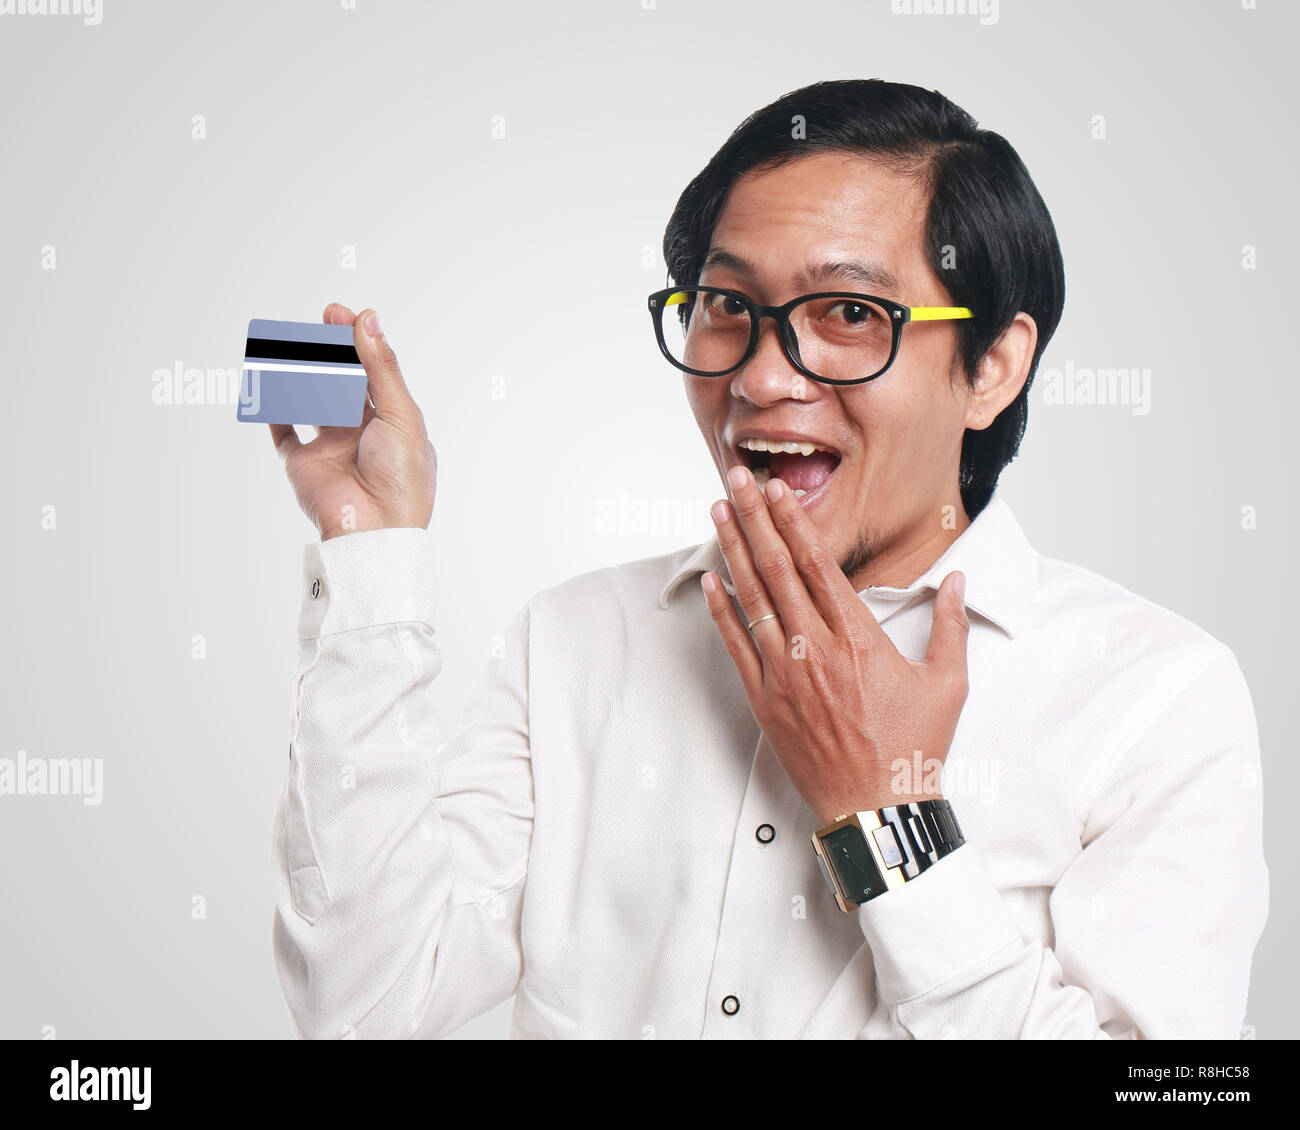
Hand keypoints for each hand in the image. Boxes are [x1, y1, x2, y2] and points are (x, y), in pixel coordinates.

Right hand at [269, 304, 435, 540]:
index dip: (359, 342)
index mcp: (394, 423)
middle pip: (342, 382)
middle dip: (331, 352)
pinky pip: (283, 431)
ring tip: (291, 345)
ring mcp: (331, 447)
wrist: (375, 529)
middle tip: (319, 324)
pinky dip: (273, 406)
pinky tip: (268, 379)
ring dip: (301, 373)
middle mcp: (363, 434)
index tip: (341, 314)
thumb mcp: (401, 414)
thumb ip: (381, 368)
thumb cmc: (401, 477)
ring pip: (311, 400)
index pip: (374, 373)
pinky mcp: (303, 463)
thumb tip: (368, 319)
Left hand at [700, 466, 969, 825]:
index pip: (819, 563)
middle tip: (737, 479)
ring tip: (719, 512)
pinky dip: (721, 611)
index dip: (794, 521)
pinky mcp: (765, 701)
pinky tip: (711, 579)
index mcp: (859, 637)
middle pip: (778, 568)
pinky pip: (736, 646)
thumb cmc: (913, 749)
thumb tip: (957, 582)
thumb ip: (950, 627)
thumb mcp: (947, 684)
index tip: (777, 490)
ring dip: (734, 551)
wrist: (876, 807)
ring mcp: (785, 674)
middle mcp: (816, 648)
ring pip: (753, 599)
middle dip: (755, 518)